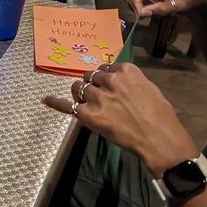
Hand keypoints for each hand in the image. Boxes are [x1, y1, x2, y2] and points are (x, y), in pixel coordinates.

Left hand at [42, 63, 196, 177]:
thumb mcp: (149, 89)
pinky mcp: (88, 114)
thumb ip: (130, 82)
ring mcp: (96, 97)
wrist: (158, 138)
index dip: (104, 78)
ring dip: (80, 93)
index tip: (105, 84)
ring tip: (84, 102)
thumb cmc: (160, 116)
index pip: (106, 68)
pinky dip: (55, 102)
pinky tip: (45, 99)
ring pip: (78, 88)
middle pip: (90, 76)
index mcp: (125, 71)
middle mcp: (109, 80)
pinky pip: (67, 106)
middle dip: (92, 84)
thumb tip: (119, 83)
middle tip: (98, 97)